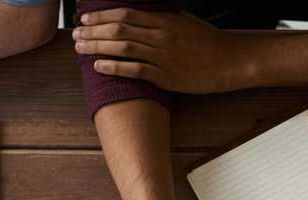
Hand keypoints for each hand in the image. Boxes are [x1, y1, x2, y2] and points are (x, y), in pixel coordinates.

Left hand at [73, 9, 249, 93]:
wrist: (230, 62)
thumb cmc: (208, 42)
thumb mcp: (184, 22)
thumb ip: (161, 18)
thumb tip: (141, 14)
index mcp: (164, 20)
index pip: (126, 14)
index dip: (102, 15)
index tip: (86, 18)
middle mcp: (161, 36)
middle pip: (119, 30)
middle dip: (94, 31)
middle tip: (77, 34)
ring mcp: (163, 57)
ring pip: (123, 49)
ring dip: (98, 47)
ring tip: (80, 48)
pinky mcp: (166, 77)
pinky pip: (135, 70)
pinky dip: (115, 67)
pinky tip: (99, 66)